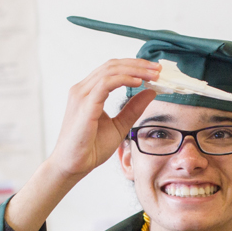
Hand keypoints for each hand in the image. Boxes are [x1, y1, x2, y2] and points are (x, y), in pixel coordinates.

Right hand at [47, 59, 158, 180]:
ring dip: (135, 69)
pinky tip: (138, 82)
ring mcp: (81, 95)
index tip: (154, 71)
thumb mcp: (119, 125)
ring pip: (110, 70)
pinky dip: (124, 79)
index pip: (112, 69)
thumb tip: (150, 92)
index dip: (134, 66)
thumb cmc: (90, 148)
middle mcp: (82, 90)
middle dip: (138, 64)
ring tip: (153, 75)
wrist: (73, 166)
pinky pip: (106, 83)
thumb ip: (133, 109)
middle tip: (158, 69)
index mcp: (88, 92)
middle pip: (112, 65)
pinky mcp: (85, 104)